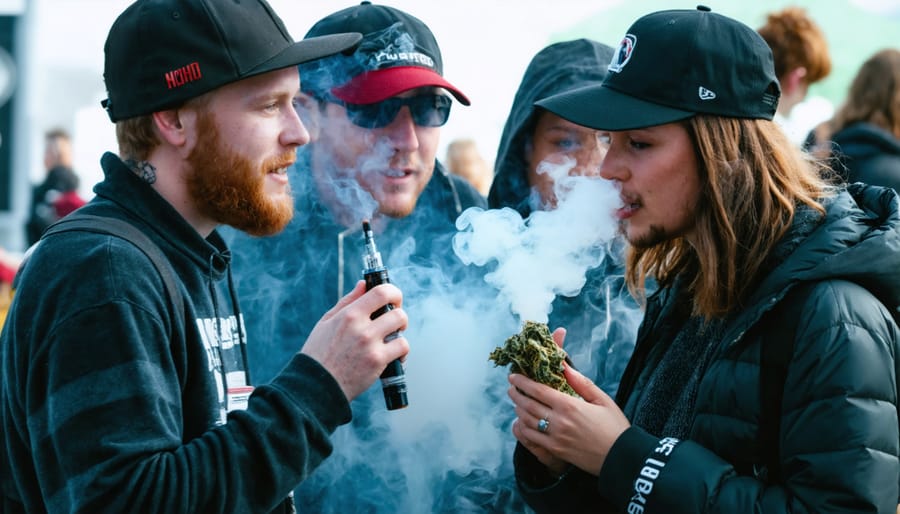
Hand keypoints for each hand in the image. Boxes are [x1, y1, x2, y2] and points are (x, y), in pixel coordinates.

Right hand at [301, 280, 408, 400]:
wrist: (316, 384)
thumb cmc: (319, 353)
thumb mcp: (327, 321)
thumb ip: (348, 301)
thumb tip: (364, 284)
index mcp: (349, 314)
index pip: (381, 292)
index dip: (394, 292)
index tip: (394, 298)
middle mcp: (361, 327)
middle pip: (397, 311)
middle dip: (399, 314)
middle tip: (394, 322)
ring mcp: (370, 345)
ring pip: (401, 328)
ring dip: (400, 332)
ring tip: (392, 338)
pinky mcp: (377, 361)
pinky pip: (402, 348)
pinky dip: (402, 351)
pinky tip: (394, 355)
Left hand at [508, 332, 629, 475]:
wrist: (621, 458)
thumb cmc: (614, 426)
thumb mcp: (602, 399)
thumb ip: (581, 382)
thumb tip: (564, 365)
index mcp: (570, 405)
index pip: (538, 390)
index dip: (523, 382)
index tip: (513, 376)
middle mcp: (559, 421)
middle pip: (528, 405)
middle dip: (516, 394)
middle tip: (511, 387)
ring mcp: (555, 438)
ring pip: (527, 421)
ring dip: (518, 410)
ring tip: (516, 403)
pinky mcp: (555, 451)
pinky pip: (531, 438)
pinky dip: (523, 428)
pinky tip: (521, 423)